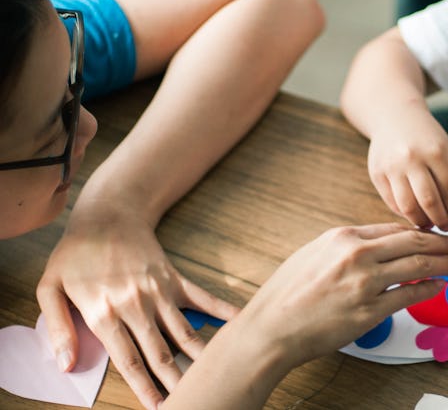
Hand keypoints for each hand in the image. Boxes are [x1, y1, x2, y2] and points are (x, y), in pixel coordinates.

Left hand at [36, 198, 238, 409]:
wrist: (107, 216)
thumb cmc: (76, 254)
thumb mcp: (50, 288)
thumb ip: (59, 329)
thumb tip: (66, 365)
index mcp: (105, 312)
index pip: (128, 360)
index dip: (144, 387)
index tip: (159, 406)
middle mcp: (136, 306)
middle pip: (161, 352)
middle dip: (176, 381)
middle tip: (191, 400)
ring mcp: (159, 292)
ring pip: (184, 332)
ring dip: (199, 357)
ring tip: (214, 376)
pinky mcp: (174, 279)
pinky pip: (202, 299)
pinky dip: (223, 312)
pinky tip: (239, 324)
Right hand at [241, 223, 447, 366]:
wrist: (272, 327)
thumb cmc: (289, 292)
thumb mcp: (315, 253)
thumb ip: (347, 245)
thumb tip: (376, 243)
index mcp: (343, 236)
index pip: (394, 228)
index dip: (422, 231)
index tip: (437, 234)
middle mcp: (357, 254)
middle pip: (414, 242)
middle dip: (443, 242)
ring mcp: (364, 283)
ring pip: (418, 266)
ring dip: (445, 264)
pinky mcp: (369, 312)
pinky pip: (408, 297)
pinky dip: (428, 289)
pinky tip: (439, 287)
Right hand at [366, 108, 447, 230]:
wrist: (394, 116)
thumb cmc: (425, 137)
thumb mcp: (444, 150)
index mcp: (435, 152)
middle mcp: (412, 159)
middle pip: (429, 202)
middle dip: (440, 220)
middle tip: (445, 229)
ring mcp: (391, 167)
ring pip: (407, 206)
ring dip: (421, 221)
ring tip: (429, 225)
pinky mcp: (377, 173)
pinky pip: (392, 202)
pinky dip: (405, 213)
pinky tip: (414, 215)